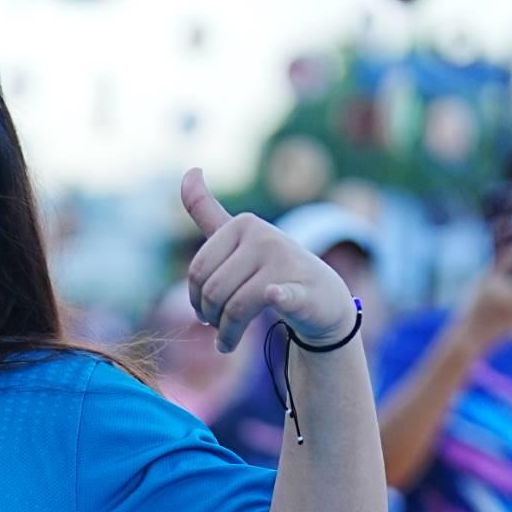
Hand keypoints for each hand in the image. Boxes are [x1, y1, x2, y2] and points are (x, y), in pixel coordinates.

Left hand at [181, 170, 352, 353]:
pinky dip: (278, 297)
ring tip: (228, 341)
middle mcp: (264, 236)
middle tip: (218, 328)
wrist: (321, 299)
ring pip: (233, 307)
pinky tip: (275, 298)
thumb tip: (189, 170)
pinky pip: (279, 294)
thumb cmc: (270, 270)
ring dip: (227, 333)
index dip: (195, 298)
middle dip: (210, 317)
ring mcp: (285, 260)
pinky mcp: (302, 287)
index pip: (198, 270)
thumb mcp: (236, 239)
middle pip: (214, 290)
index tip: (203, 310)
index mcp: (243, 224)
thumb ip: (208, 210)